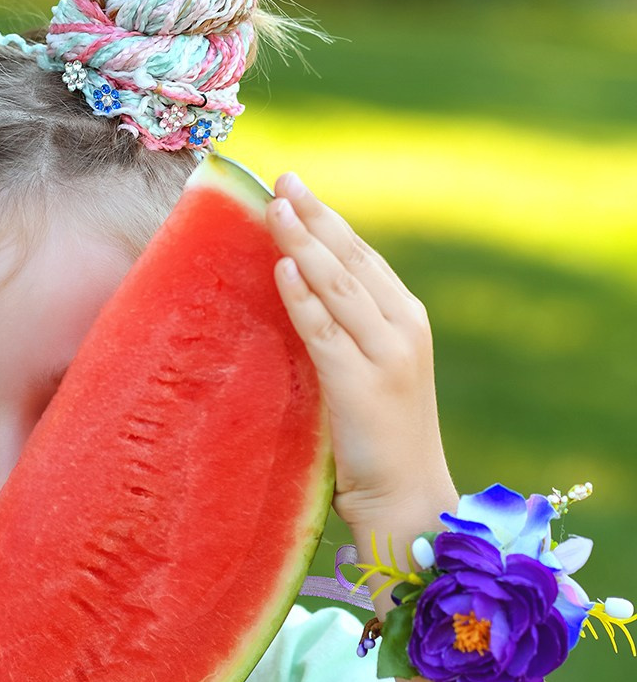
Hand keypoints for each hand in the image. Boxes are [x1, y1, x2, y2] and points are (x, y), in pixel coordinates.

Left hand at [267, 172, 455, 531]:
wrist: (407, 500)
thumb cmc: (379, 445)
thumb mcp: (367, 377)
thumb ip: (343, 338)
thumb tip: (296, 300)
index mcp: (407, 322)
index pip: (364, 260)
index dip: (330, 221)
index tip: (297, 190)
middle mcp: (402, 330)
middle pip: (352, 259)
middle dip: (315, 216)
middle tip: (281, 181)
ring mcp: (385, 356)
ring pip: (338, 285)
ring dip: (304, 242)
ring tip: (274, 208)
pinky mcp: (360, 384)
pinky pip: (324, 330)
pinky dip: (303, 295)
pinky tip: (283, 266)